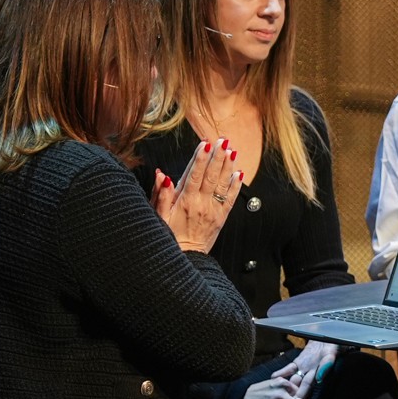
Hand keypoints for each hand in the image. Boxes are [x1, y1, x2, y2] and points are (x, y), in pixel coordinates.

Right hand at [154, 138, 240, 253]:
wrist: (185, 259)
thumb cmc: (169, 236)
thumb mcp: (158, 216)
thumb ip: (160, 195)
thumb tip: (162, 175)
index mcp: (185, 201)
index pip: (193, 175)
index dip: (200, 158)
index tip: (205, 143)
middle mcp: (201, 204)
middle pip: (210, 176)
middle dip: (217, 156)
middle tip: (223, 140)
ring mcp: (213, 210)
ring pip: (222, 184)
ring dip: (228, 166)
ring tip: (232, 150)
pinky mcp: (221, 218)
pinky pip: (230, 199)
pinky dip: (235, 185)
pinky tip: (239, 173)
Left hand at [267, 340, 337, 395]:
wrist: (327, 335)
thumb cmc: (333, 345)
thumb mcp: (331, 354)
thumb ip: (327, 364)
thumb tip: (319, 378)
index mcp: (320, 375)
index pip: (311, 388)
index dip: (303, 396)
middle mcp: (311, 374)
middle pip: (300, 387)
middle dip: (293, 395)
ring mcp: (304, 368)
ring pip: (294, 380)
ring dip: (286, 386)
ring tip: (276, 392)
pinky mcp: (299, 362)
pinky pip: (290, 369)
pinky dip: (282, 372)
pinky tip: (274, 377)